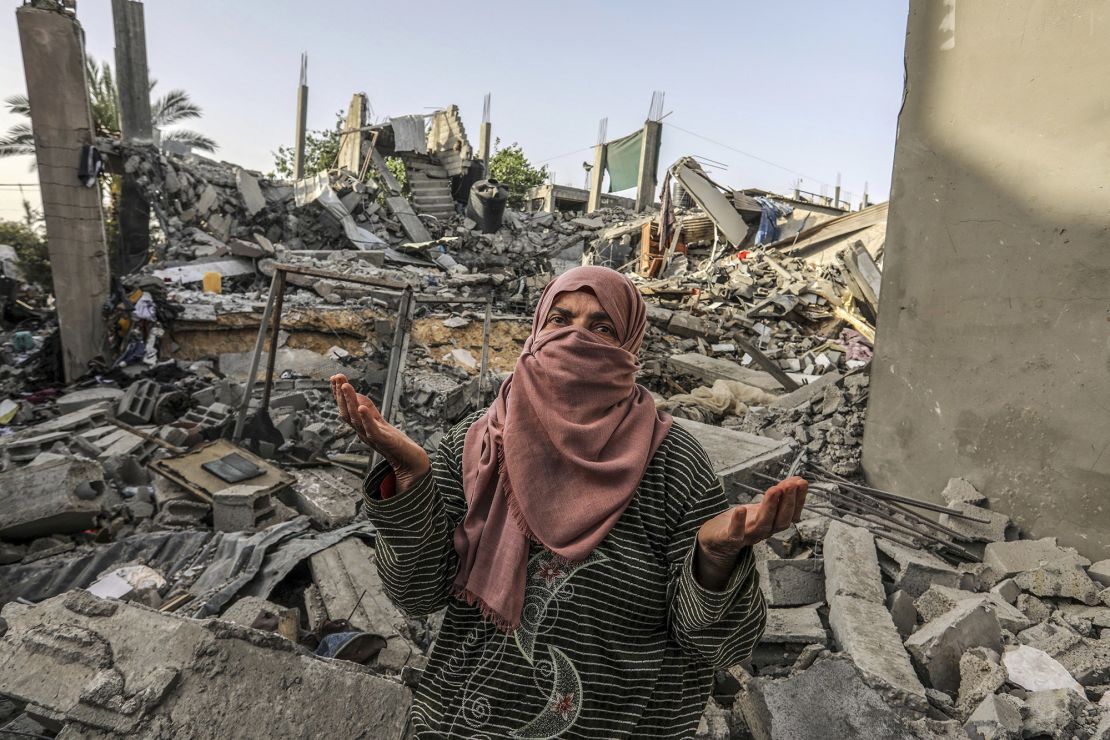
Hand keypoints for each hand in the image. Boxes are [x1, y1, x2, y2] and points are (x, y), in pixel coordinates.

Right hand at [330, 373, 430, 493]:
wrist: (409, 461)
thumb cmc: (393, 442)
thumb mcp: (378, 421)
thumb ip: (367, 409)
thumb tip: (355, 396)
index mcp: (360, 426)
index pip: (346, 409)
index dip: (339, 394)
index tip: (334, 377)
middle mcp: (362, 432)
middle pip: (347, 413)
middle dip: (340, 395)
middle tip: (337, 377)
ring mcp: (371, 437)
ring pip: (356, 419)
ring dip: (349, 401)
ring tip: (345, 386)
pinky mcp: (383, 441)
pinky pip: (372, 430)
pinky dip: (366, 419)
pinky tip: (362, 408)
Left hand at [694, 476, 808, 589]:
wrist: (716, 541)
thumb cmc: (741, 522)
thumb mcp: (762, 507)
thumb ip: (778, 496)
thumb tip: (796, 480)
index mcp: (773, 524)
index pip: (791, 514)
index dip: (798, 500)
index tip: (802, 483)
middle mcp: (763, 531)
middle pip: (780, 521)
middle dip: (788, 502)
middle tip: (791, 485)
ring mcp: (747, 536)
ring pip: (762, 525)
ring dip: (770, 507)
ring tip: (774, 490)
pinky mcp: (728, 539)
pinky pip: (735, 534)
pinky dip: (738, 523)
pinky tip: (741, 509)